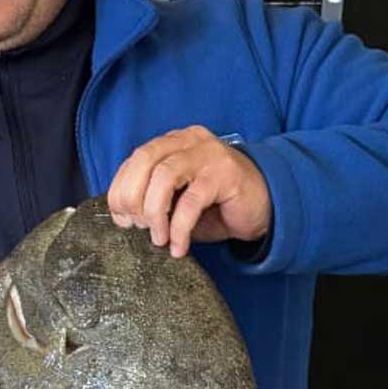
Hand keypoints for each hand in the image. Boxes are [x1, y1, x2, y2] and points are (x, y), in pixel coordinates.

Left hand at [106, 125, 271, 257]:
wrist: (268, 206)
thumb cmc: (218, 204)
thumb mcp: (180, 198)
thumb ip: (154, 197)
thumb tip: (124, 216)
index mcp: (174, 142)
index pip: (136, 158)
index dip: (121, 187)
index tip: (119, 216)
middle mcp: (189, 141)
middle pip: (145, 160)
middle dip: (133, 196)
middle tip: (135, 226)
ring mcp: (208, 154)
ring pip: (165, 176)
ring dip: (154, 211)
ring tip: (157, 238)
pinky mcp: (224, 174)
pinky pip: (192, 200)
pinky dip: (179, 227)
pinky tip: (178, 246)